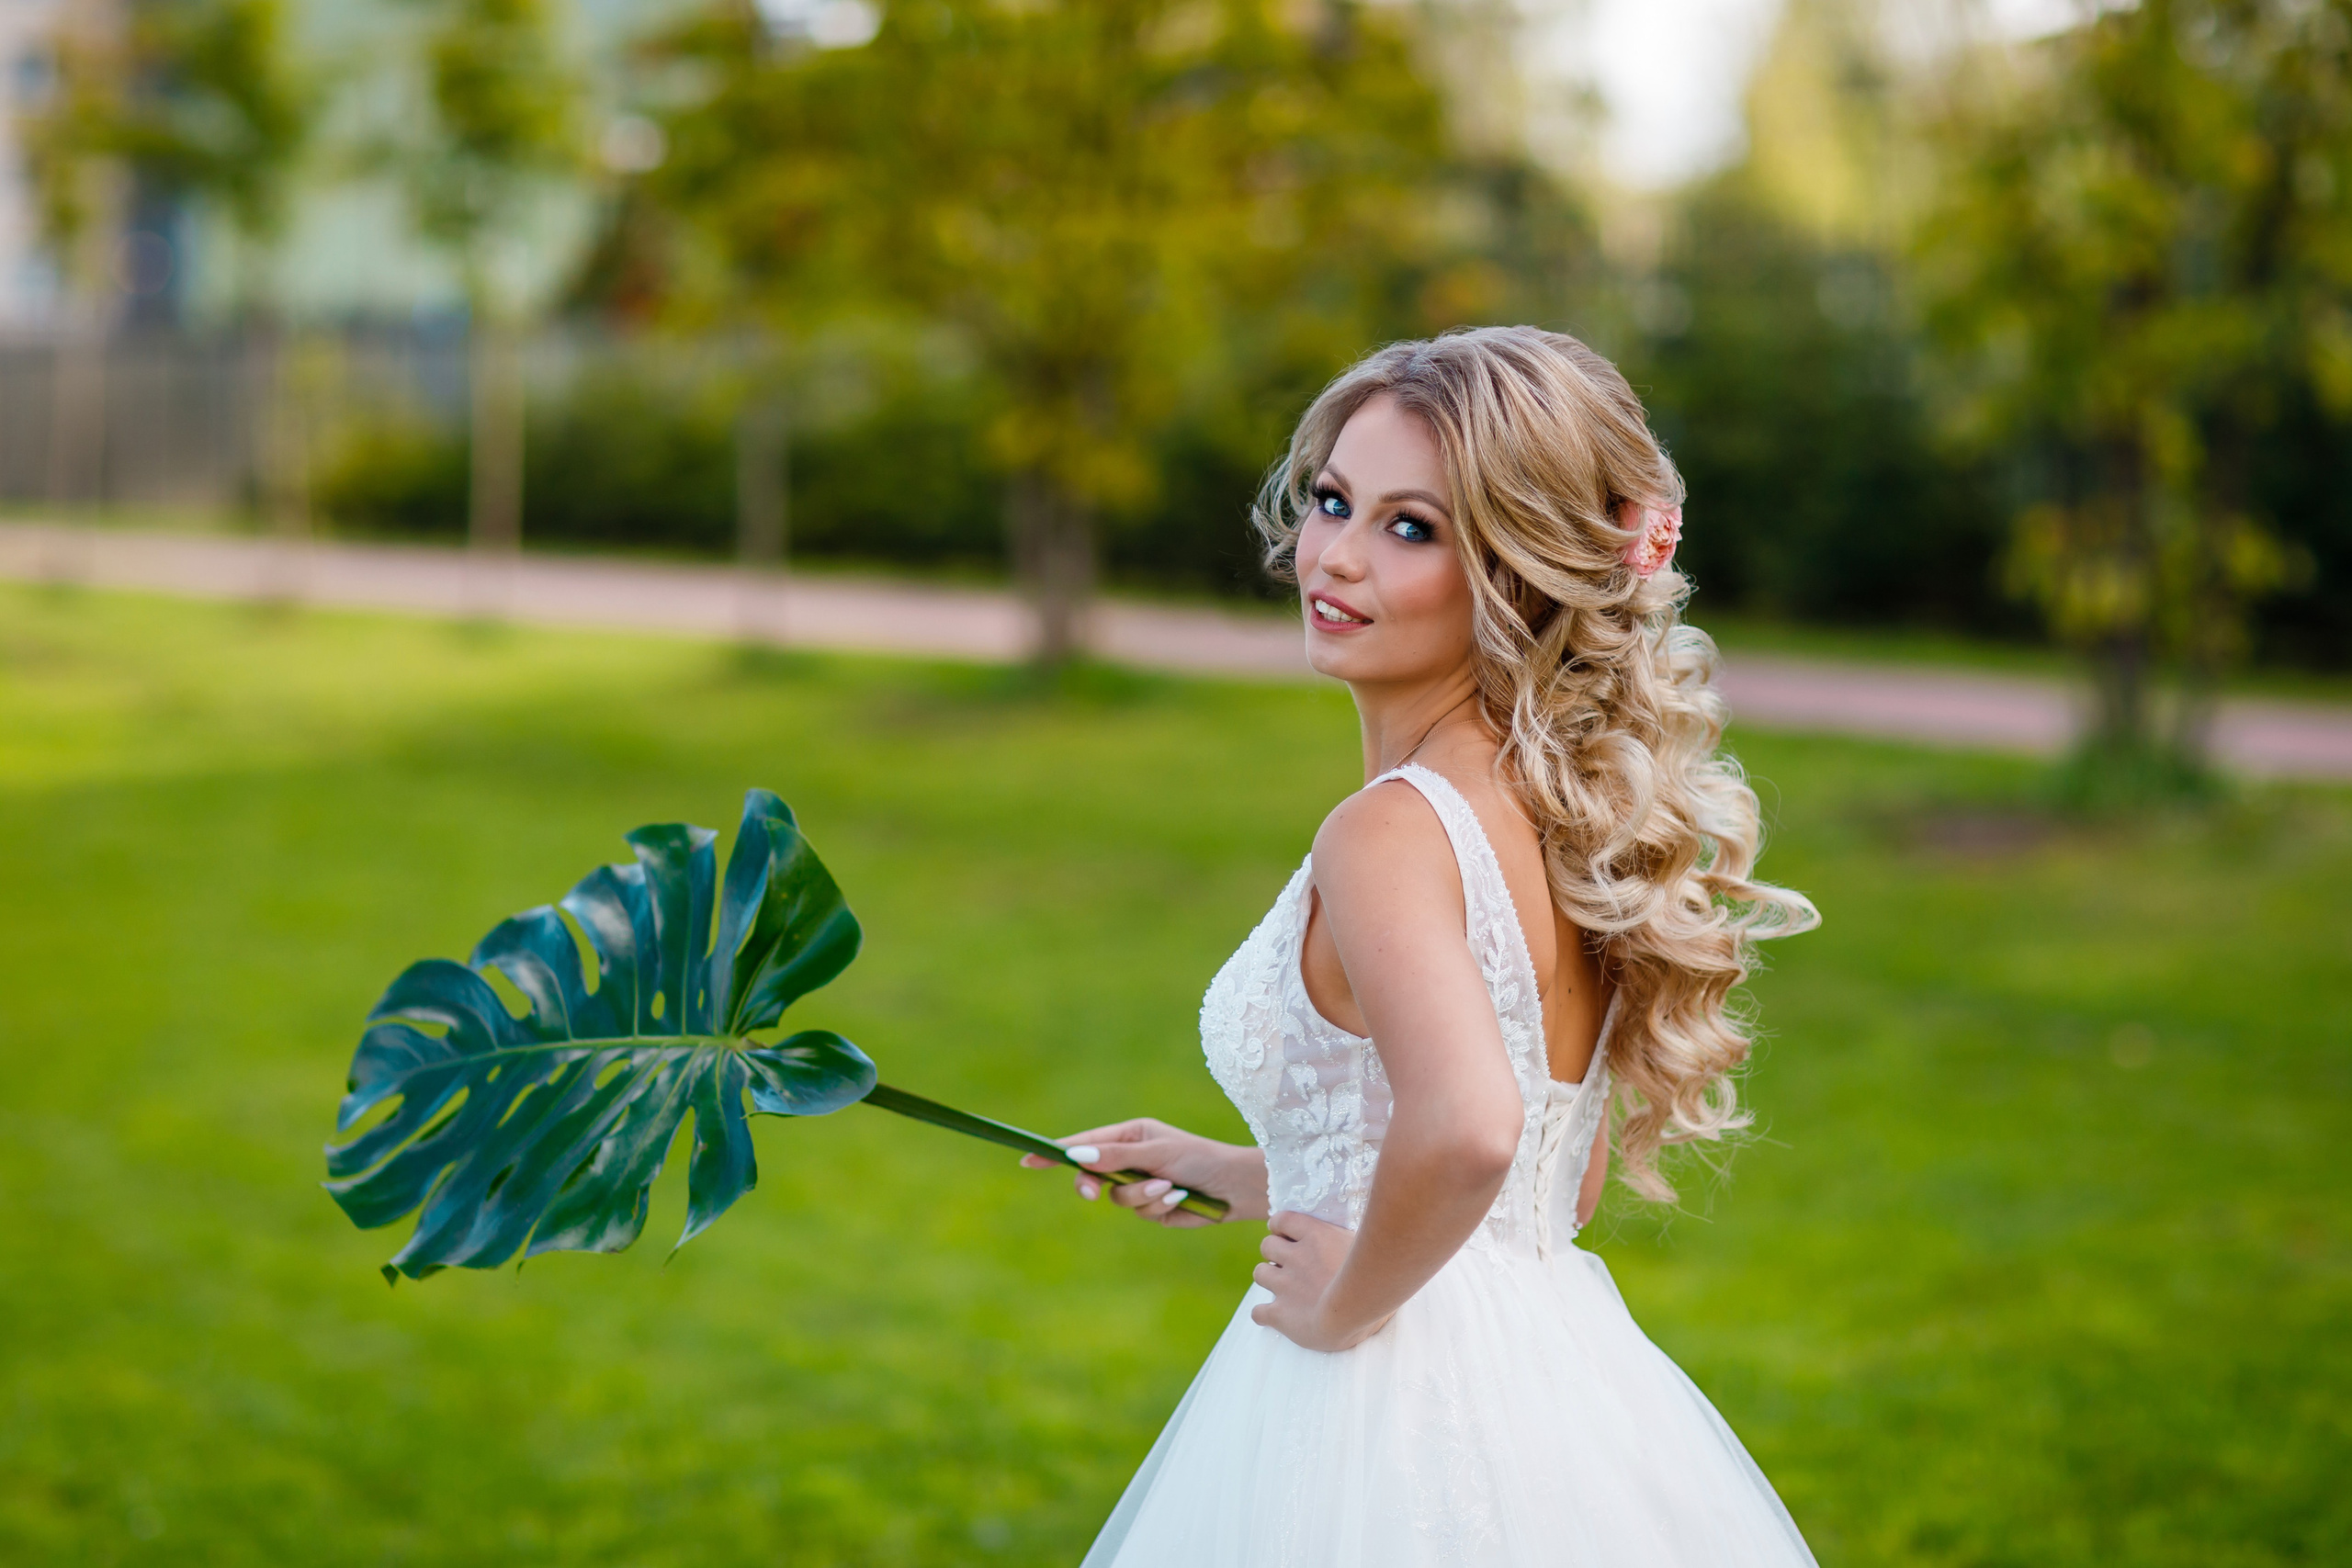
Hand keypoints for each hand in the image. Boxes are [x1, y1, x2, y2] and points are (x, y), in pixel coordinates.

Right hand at [1017, 1117, 1267, 1226]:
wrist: (1235, 1187)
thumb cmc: (1199, 1158)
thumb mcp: (1156, 1152)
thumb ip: (1117, 1156)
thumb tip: (1077, 1155)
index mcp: (1129, 1135)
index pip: (1083, 1143)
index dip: (1054, 1152)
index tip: (1028, 1159)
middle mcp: (1130, 1159)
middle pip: (1091, 1175)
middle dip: (1093, 1184)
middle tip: (1091, 1192)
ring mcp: (1140, 1184)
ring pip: (1118, 1199)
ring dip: (1143, 1196)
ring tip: (1171, 1188)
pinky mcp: (1153, 1208)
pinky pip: (1140, 1212)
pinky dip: (1158, 1206)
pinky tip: (1181, 1199)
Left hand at [1249, 1210, 1390, 1350]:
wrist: (1358, 1307)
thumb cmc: (1377, 1275)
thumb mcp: (1369, 1244)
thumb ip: (1358, 1238)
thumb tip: (1370, 1231)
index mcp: (1315, 1235)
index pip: (1281, 1220)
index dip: (1280, 1228)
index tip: (1287, 1236)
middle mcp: (1295, 1257)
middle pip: (1267, 1245)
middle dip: (1274, 1254)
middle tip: (1289, 1265)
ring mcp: (1285, 1285)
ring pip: (1260, 1273)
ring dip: (1268, 1278)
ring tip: (1283, 1288)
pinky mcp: (1280, 1313)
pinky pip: (1258, 1312)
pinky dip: (1263, 1314)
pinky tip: (1272, 1317)